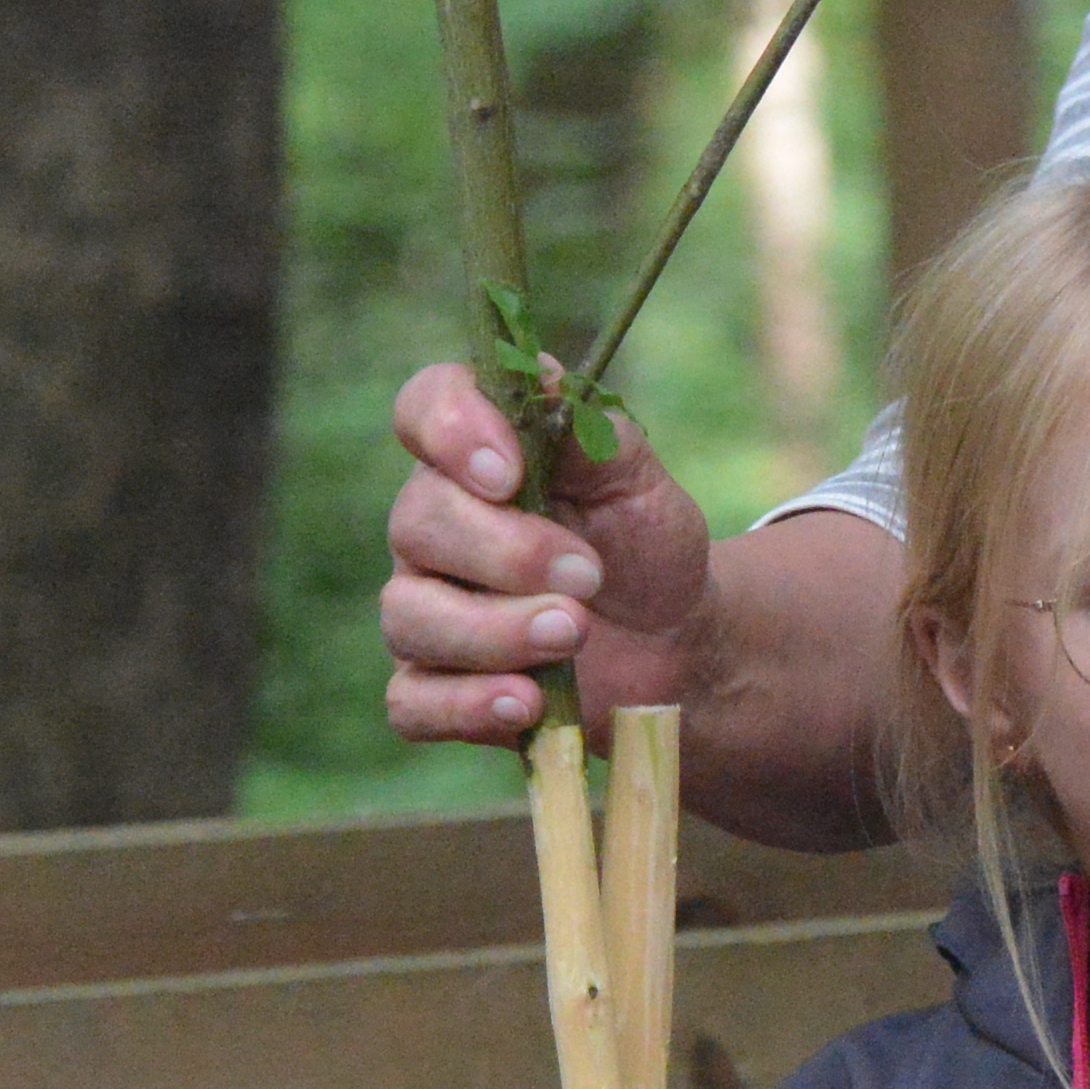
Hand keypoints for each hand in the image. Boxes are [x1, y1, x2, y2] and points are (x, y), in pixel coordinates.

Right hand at [382, 360, 715, 748]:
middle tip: (588, 577)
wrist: (678, 643)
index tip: (509, 473)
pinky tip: (525, 704)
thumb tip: (540, 382)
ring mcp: (425, 608)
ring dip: (496, 630)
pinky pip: (413, 702)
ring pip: (411, 615)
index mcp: (478, 456)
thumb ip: (589, 433)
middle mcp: (433, 526)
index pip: (425, 409)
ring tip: (575, 634)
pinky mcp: (435, 688)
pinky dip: (468, 705)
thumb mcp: (637, 481)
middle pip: (417, 521)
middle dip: (506, 552)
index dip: (452, 432)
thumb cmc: (646, 547)